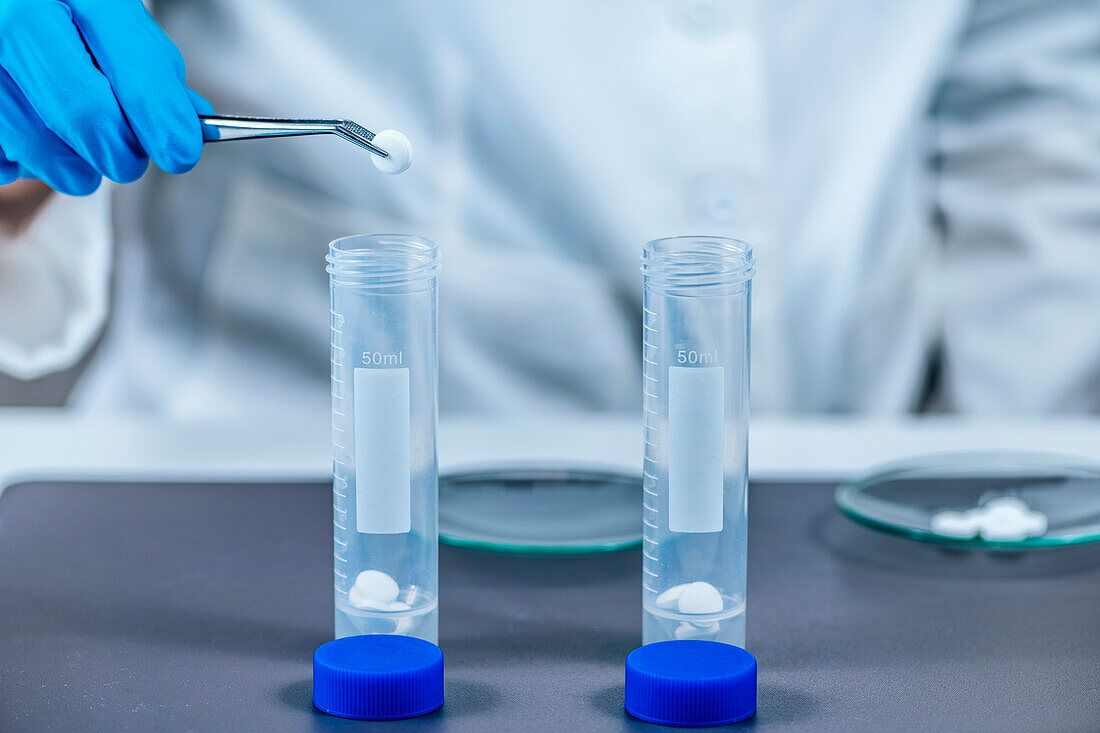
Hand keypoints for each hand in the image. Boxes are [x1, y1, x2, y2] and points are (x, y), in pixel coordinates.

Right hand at [0, 0, 211, 194]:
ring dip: (77, 167)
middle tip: (129, 156)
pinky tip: (36, 133)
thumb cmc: (63, 14)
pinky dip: (28, 162)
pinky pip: (5, 161)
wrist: (13, 6)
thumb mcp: (114, 23)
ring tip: (83, 148)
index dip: (163, 123)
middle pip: (88, 118)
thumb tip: (189, 121)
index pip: (134, 76)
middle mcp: (19, 18)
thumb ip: (153, 70)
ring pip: (42, 148)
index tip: (180, 151)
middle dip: (121, 153)